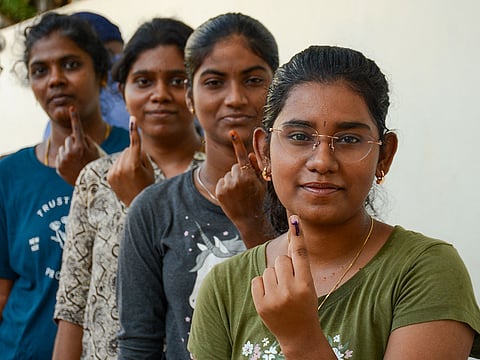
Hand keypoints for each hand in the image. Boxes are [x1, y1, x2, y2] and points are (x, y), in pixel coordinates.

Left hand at [56, 107, 103, 184]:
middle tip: (82, 154)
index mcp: (81, 147)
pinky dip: (65, 160)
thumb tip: (76, 135)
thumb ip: (86, 140)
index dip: (75, 117)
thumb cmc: (96, 166)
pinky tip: (73, 167)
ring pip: (63, 148)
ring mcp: (63, 160)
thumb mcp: (96, 152)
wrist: (92, 185)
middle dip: (74, 143)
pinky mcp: (58, 167)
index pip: (77, 129)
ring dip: (69, 152)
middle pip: (69, 139)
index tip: (72, 108)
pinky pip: (60, 157)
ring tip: (78, 162)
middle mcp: (70, 152)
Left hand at [107, 116, 154, 205]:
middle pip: (127, 150)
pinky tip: (125, 177)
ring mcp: (114, 172)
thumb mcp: (149, 170)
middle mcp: (122, 167)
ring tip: (132, 175)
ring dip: (127, 160)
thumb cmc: (147, 185)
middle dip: (133, 154)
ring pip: (121, 156)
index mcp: (134, 165)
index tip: (132, 119)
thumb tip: (134, 146)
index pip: (134, 144)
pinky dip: (120, 166)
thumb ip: (141, 155)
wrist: (137, 203)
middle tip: (139, 169)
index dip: (134, 130)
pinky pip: (115, 163)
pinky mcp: (108, 176)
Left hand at [216, 130, 269, 247]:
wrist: (248, 218)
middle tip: (245, 186)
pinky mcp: (219, 191)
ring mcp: (226, 186)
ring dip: (232, 180)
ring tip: (239, 193)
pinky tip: (232, 196)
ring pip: (228, 174)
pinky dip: (226, 187)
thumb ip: (256, 167)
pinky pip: (222, 182)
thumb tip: (249, 155)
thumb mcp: (262, 183)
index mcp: (248, 176)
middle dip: (240, 173)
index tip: (232, 132)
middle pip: (235, 166)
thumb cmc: (257, 199)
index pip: (242, 156)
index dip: (237, 143)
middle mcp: (236, 179)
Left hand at [251, 216, 331, 358]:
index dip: (297, 235)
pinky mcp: (261, 304)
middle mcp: (290, 291)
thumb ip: (300, 265)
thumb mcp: (308, 286)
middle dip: (284, 267)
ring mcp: (274, 299)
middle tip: (290, 284)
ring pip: (268, 270)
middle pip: (281, 260)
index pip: (300, 254)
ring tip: (281, 293)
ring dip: (273, 277)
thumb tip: (292, 239)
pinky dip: (263, 285)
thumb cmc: (305, 306)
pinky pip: (257, 279)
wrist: (299, 336)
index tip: (295, 218)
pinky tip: (271, 296)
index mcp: (307, 285)